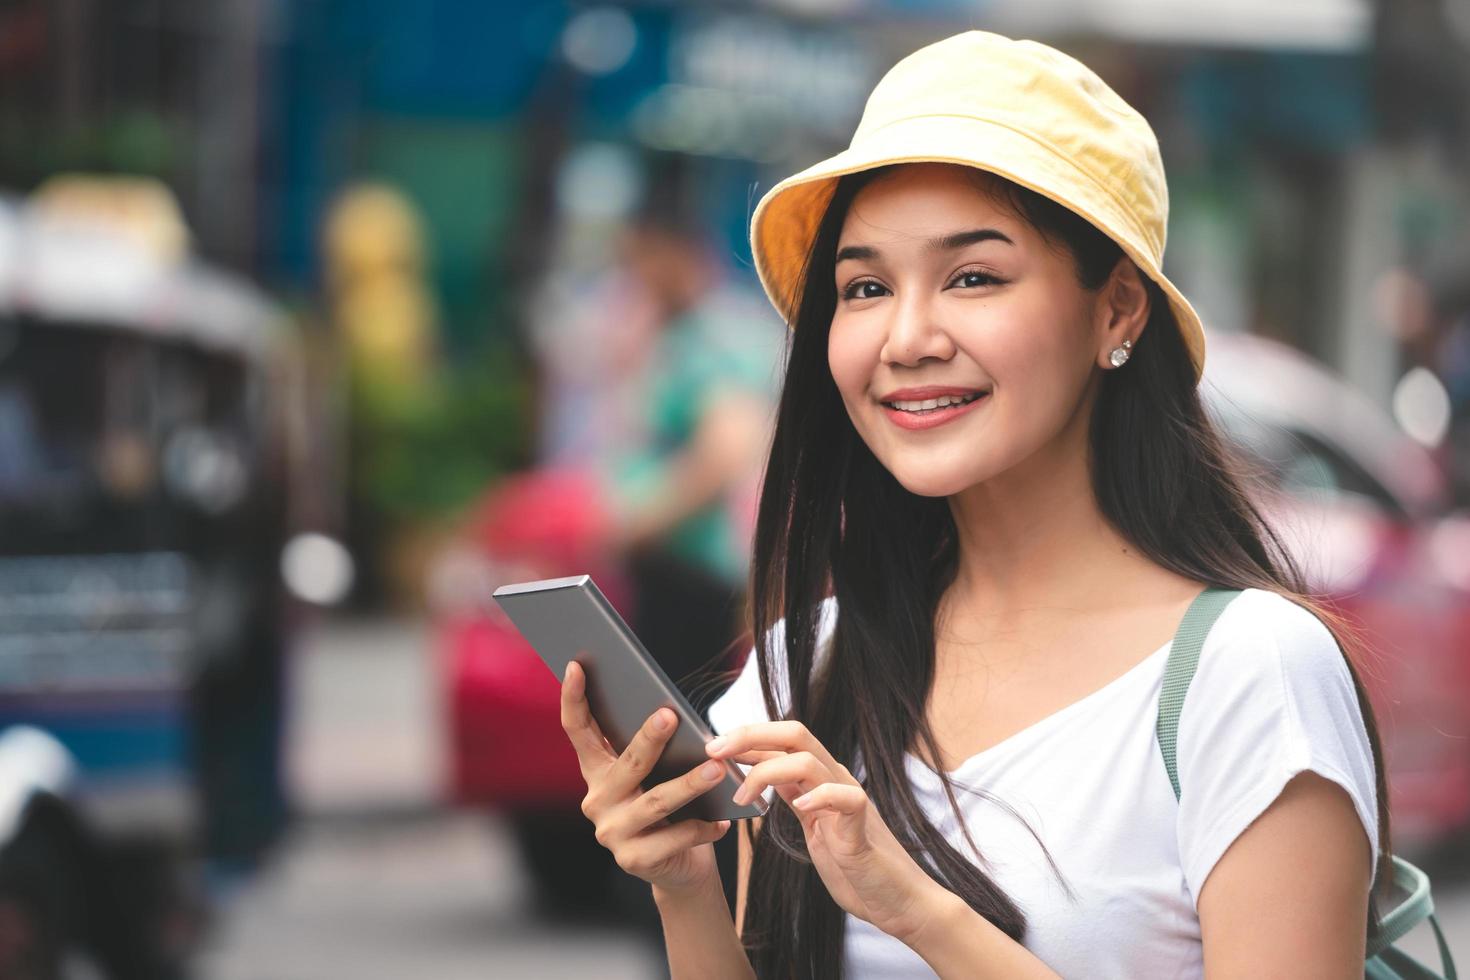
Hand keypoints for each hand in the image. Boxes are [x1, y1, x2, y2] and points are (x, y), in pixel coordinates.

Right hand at [559, 659, 731, 895]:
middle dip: (648, 739)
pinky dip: (702, 828)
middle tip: (670, 715)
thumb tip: (673, 713)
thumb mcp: (659, 776)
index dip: (574, 698)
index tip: (576, 665)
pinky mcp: (633, 860)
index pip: (578, 731)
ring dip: (689, 784)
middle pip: (626, 764)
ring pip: (656, 802)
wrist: (681, 868)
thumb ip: (655, 751)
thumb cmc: (672, 810)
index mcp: (598, 772)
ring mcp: (612, 832)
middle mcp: (597, 800)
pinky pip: (673, 838)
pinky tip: (724, 821)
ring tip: (716, 770)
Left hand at [705, 721, 949, 944]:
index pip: (783, 739)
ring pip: (810, 760)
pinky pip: (846, 798)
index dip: (746, 736)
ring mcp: (850, 800)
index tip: (711, 745)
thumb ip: (788, 794)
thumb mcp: (810, 824)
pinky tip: (799, 806)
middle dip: (750, 735)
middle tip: (715, 750)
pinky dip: (820, 796)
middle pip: (795, 734)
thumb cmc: (851, 864)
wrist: (896, 900)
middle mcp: (835, 779)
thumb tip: (753, 772)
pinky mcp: (862, 827)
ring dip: (767, 772)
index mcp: (821, 778)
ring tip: (742, 797)